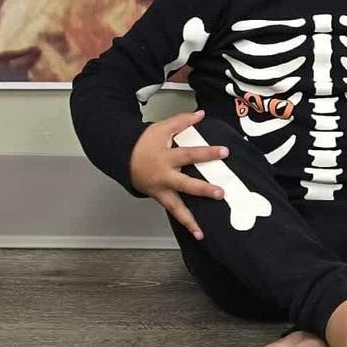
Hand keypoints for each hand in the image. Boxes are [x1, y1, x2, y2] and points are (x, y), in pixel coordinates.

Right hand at [129, 110, 226, 240]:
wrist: (122, 157)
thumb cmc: (143, 143)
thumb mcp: (161, 128)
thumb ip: (182, 121)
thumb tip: (201, 114)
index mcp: (166, 158)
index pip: (190, 154)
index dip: (207, 153)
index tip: (224, 152)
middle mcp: (164, 177)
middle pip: (185, 185)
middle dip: (202, 190)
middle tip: (220, 193)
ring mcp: (161, 191)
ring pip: (176, 208)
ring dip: (189, 221)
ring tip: (201, 232)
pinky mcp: (159, 198)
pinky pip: (172, 212)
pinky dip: (184, 222)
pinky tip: (196, 232)